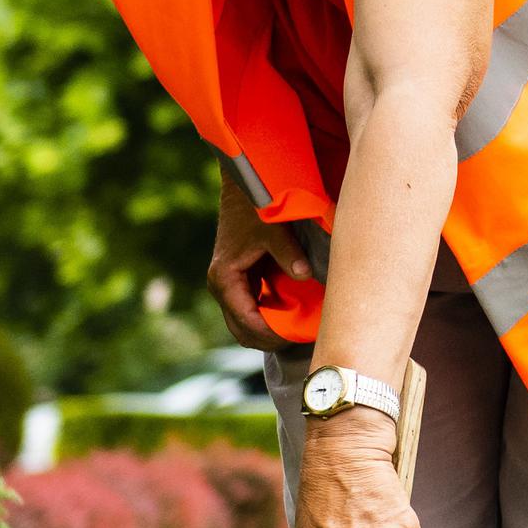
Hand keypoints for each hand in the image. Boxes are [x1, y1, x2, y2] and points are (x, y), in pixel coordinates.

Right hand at [208, 171, 312, 345]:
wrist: (243, 187)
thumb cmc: (255, 207)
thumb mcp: (273, 231)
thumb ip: (288, 254)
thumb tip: (306, 276)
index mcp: (225, 279)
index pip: (247, 322)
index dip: (271, 335)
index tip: (295, 338)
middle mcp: (221, 286)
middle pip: (242, 331)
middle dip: (268, 340)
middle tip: (299, 340)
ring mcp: (228, 285)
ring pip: (244, 324)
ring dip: (267, 331)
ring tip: (296, 332)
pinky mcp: (238, 280)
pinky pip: (250, 309)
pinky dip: (267, 317)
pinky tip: (290, 316)